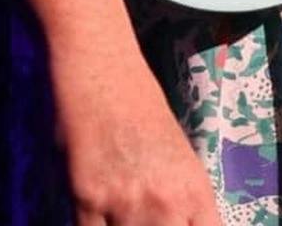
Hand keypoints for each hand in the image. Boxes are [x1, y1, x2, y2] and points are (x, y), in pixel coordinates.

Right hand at [53, 48, 219, 224]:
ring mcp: (126, 203)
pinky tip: (97, 218)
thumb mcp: (178, 157)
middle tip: (147, 220)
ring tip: (121, 214)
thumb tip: (179, 224)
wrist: (104, 71)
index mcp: (194, 189)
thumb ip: (181, 201)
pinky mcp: (87, 201)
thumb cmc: (142, 108)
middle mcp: (165, 202)